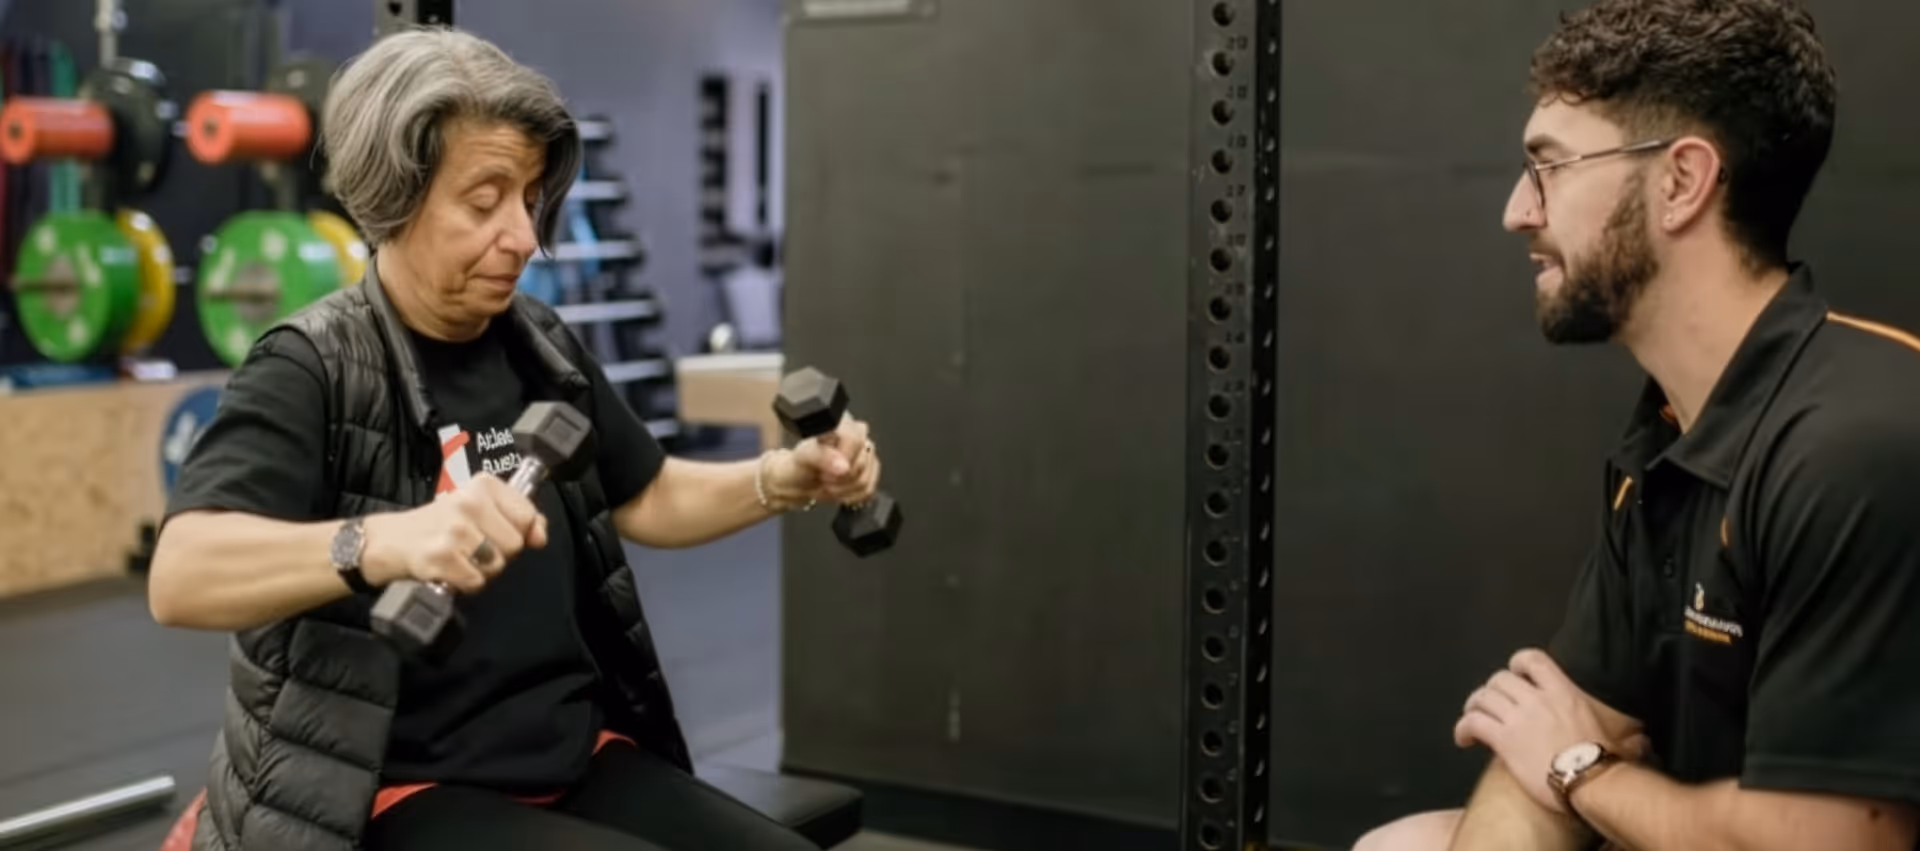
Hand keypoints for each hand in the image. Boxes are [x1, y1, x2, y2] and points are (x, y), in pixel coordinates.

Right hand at [361, 474, 548, 592]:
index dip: (518, 531)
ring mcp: (455, 530)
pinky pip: (476, 581)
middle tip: (474, 546)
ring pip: (497, 565)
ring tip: (462, 557)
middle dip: (499, 553)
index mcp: (483, 485)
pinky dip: (466, 582)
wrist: (393, 539)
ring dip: (482, 570)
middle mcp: (469, 503)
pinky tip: (451, 569)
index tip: (497, 530)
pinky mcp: (441, 556)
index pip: (527, 516)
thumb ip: (520, 518)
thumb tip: (540, 536)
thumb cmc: (443, 525)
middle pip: (515, 544)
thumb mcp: (483, 509)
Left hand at [770, 412, 881, 506]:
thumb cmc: (798, 465)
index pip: (855, 439)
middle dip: (838, 478)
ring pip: (864, 480)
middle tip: (823, 475)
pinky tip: (838, 489)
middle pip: (862, 463)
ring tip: (827, 482)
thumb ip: (821, 456)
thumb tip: (842, 465)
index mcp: (842, 423)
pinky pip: (868, 490)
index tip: (825, 467)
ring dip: (842, 489)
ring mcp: (866, 454)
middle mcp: (858, 435)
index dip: (841, 459)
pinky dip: (849, 496)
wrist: (797, 481)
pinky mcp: (870, 472)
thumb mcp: (803, 456)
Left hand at [1453, 649, 1627, 814]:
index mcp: (1564, 692)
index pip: (1534, 659)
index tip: (1513, 674)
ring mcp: (1518, 717)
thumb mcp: (1616, 737)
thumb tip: (1642, 743)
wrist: (1591, 782)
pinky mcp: (1503, 739)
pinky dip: (1463, 728)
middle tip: (1488, 705)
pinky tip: (1463, 739)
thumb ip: (1621, 733)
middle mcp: (1538, 699)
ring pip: (1482, 697)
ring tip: (1472, 719)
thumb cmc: (1605, 763)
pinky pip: (1473, 722)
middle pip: (1500, 679)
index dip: (1517, 663)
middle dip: (1490, 690)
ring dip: (1473, 707)